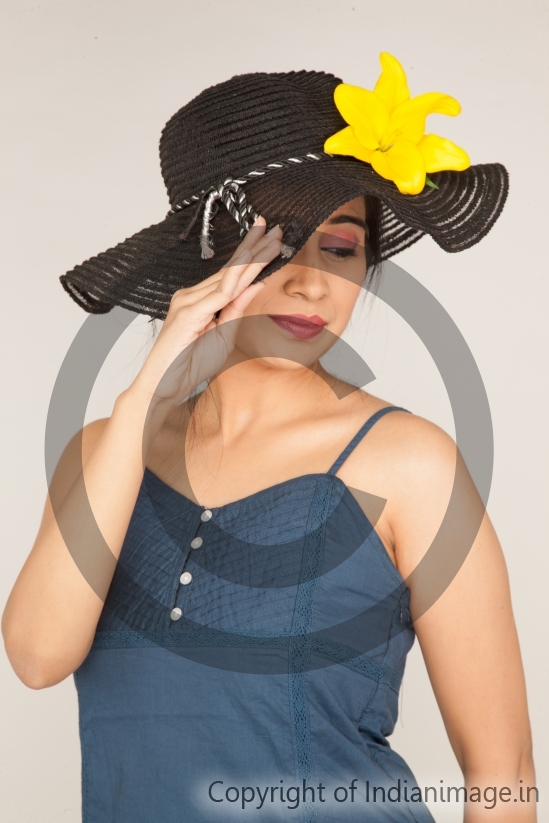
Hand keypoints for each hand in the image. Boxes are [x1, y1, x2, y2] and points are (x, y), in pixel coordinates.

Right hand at [129, 216, 281, 407]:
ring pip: (228, 277)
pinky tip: (252, 266)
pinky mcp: (188, 314)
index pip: (231, 274)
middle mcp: (193, 295)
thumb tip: (257, 284)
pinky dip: (236, 280)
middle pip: (230, 269)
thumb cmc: (191, 364)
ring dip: (253, 258)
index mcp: (201, 300)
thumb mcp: (225, 335)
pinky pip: (218, 294)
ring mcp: (188, 302)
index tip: (271, 239)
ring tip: (273, 240)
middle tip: (277, 228)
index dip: (252, 256)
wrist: (165, 386)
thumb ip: (238, 309)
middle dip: (255, 247)